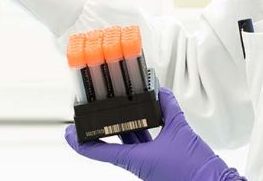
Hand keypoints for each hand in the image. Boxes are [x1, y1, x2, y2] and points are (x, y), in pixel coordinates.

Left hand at [65, 88, 245, 180]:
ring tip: (120, 108)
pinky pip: (145, 145)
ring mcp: (148, 165)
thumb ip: (170, 109)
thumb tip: (162, 93)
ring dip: (125, 127)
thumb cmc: (194, 168)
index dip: (79, 142)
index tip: (68, 133)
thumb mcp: (181, 130)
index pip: (98, 151)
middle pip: (113, 144)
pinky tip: (148, 118)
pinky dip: (143, 131)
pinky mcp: (160, 163)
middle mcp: (138, 164)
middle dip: (105, 127)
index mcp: (135, 159)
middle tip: (95, 112)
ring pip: (129, 143)